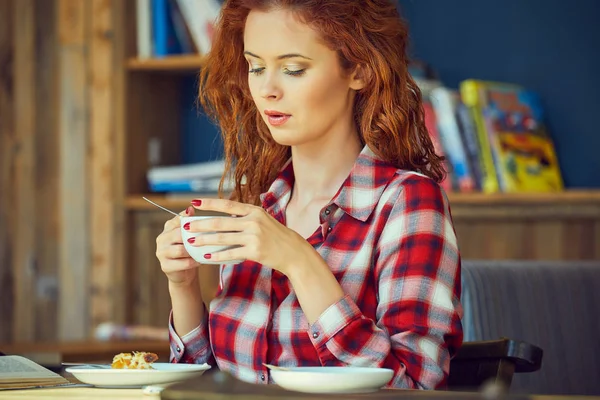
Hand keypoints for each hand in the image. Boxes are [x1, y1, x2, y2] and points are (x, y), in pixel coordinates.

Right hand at [156, 205, 200, 285]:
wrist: (184, 273)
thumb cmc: (189, 251)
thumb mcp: (189, 235)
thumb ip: (189, 223)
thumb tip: (191, 208)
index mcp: (167, 229)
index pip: (177, 220)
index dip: (188, 220)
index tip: (200, 220)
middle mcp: (161, 239)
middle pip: (177, 234)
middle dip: (192, 237)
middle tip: (206, 239)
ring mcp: (161, 253)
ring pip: (180, 250)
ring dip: (193, 251)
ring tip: (204, 251)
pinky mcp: (165, 266)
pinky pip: (183, 263)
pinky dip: (193, 262)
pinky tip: (200, 261)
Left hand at [187, 198, 313, 275]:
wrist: (293, 252)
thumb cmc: (276, 236)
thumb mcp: (263, 220)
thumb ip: (246, 217)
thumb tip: (226, 216)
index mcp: (254, 211)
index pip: (226, 205)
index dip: (209, 204)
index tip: (194, 203)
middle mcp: (253, 221)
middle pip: (220, 222)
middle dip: (201, 224)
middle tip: (186, 226)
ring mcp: (254, 236)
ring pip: (222, 238)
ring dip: (204, 241)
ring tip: (191, 242)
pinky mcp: (254, 251)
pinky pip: (231, 253)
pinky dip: (217, 255)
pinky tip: (207, 257)